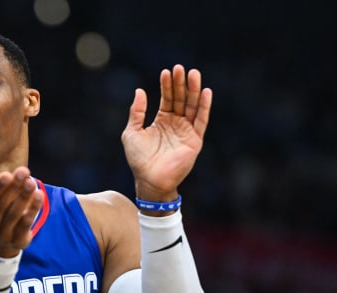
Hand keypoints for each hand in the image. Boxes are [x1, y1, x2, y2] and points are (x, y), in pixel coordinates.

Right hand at [0, 167, 43, 257]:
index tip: (7, 174)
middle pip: (2, 205)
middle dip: (13, 187)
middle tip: (23, 171)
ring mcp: (3, 234)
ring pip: (14, 214)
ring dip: (24, 196)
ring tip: (31, 182)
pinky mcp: (17, 240)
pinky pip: (26, 223)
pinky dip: (33, 208)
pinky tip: (39, 195)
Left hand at [121, 65, 211, 200]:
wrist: (149, 180)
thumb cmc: (139, 159)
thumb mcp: (132, 132)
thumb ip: (136, 112)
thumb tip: (140, 90)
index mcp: (162, 121)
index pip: (167, 98)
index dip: (167, 85)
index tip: (166, 72)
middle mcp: (176, 124)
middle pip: (181, 99)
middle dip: (181, 84)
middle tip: (180, 68)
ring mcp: (186, 131)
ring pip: (192, 106)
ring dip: (193, 90)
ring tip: (193, 74)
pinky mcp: (195, 140)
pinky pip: (201, 120)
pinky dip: (204, 106)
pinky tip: (205, 92)